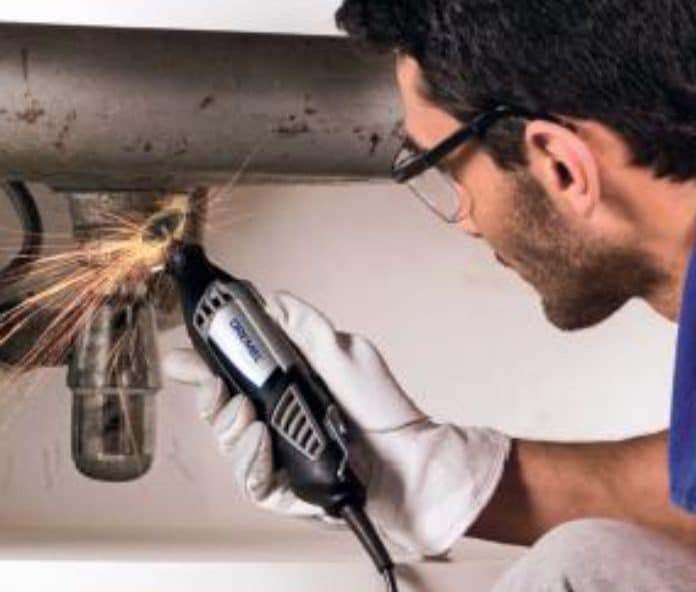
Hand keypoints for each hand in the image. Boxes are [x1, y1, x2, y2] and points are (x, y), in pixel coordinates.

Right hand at [163, 292, 510, 556]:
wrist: (413, 464)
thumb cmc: (385, 413)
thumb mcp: (348, 356)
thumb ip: (307, 329)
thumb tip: (273, 300)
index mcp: (288, 385)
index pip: (232, 375)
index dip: (203, 366)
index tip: (185, 356)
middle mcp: (278, 421)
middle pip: (221, 412)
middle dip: (209, 398)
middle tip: (215, 385)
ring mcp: (279, 457)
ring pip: (231, 446)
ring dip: (229, 428)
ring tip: (246, 413)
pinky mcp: (287, 492)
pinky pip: (253, 481)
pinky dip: (252, 461)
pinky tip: (262, 441)